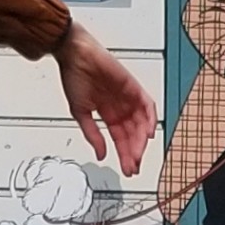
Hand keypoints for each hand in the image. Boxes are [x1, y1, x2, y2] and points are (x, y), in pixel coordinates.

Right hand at [57, 23, 157, 176]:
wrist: (76, 55)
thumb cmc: (74, 77)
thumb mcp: (80, 113)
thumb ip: (92, 134)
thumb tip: (101, 154)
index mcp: (107, 113)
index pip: (120, 138)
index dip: (124, 155)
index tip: (128, 169)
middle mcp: (120, 107)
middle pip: (132, 134)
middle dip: (133, 153)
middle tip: (133, 167)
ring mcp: (128, 98)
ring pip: (141, 124)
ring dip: (141, 141)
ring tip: (138, 155)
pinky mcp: (134, 87)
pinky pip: (147, 106)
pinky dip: (150, 120)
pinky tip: (148, 133)